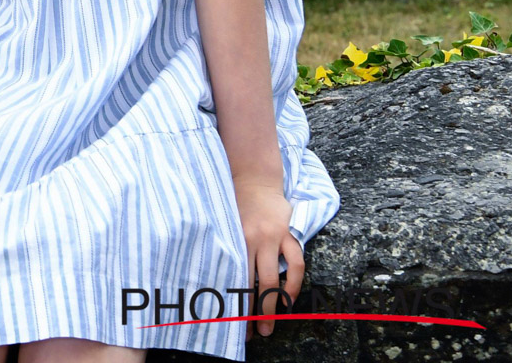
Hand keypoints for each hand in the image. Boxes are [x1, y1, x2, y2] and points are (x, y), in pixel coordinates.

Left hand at [234, 174, 302, 334]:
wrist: (254, 179)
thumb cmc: (235, 205)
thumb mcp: (225, 225)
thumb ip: (226, 248)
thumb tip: (216, 278)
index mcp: (233, 239)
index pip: (232, 278)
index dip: (232, 301)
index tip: (229, 321)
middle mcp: (251, 241)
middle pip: (251, 284)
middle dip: (251, 312)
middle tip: (252, 333)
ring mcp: (272, 238)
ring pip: (272, 280)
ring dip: (272, 305)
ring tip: (270, 325)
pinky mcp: (288, 235)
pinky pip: (296, 265)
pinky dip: (293, 284)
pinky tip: (288, 300)